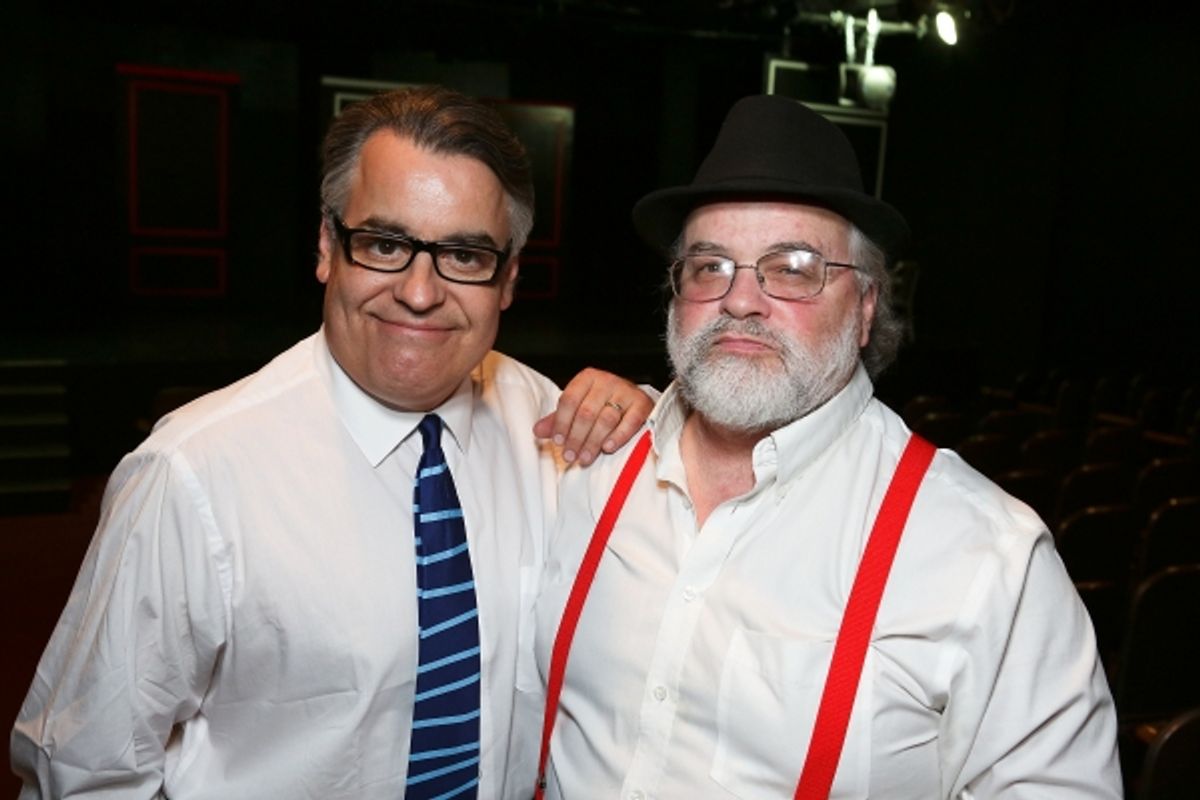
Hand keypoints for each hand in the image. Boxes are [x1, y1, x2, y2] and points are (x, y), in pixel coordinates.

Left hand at [533, 368, 653, 465]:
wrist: (634, 399)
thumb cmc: (603, 403)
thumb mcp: (579, 407)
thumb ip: (558, 419)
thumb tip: (537, 431)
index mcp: (587, 378)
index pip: (569, 400)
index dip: (561, 422)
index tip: (557, 441)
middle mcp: (606, 381)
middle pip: (586, 412)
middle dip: (576, 437)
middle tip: (570, 456)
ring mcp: (626, 391)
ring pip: (606, 419)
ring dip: (593, 442)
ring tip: (585, 457)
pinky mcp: (642, 404)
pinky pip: (629, 422)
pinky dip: (618, 436)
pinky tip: (607, 448)